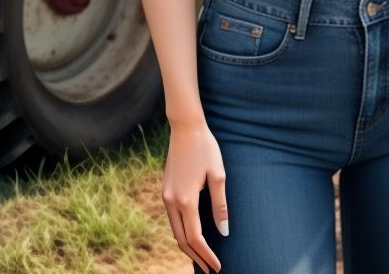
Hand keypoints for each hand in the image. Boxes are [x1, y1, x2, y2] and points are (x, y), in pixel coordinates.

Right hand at [162, 121, 227, 272]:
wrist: (185, 128)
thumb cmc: (205, 148)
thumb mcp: (218, 175)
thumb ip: (220, 205)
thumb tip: (223, 233)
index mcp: (185, 200)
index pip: (196, 238)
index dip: (207, 255)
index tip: (217, 267)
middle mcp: (171, 201)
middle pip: (182, 239)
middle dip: (196, 256)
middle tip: (210, 269)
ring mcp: (165, 196)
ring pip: (175, 230)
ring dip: (188, 246)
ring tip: (203, 257)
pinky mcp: (165, 190)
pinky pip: (172, 219)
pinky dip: (182, 232)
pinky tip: (192, 235)